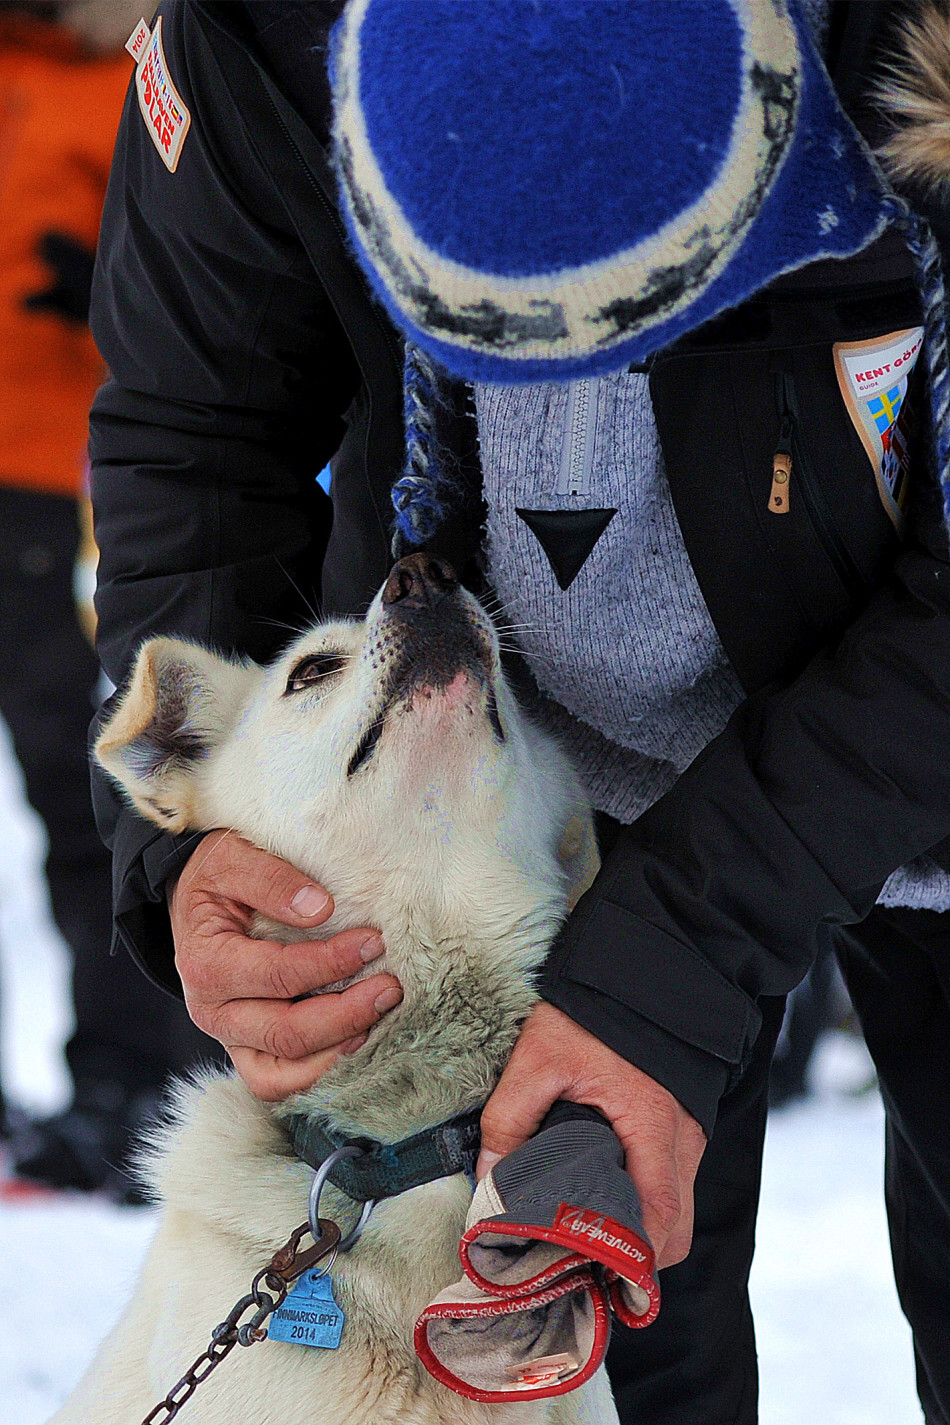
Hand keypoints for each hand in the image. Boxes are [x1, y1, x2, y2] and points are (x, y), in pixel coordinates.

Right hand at [170, 831, 402, 1100]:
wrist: (195, 900)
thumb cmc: (217, 877)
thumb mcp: (232, 858)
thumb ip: (271, 879)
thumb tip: (321, 909)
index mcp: (207, 964)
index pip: (279, 975)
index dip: (330, 963)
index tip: (374, 942)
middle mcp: (213, 1012)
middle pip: (286, 1033)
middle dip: (346, 1014)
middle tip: (391, 988)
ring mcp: (230, 1038)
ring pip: (284, 1071)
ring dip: (337, 1051)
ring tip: (381, 1020)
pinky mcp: (247, 1050)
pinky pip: (279, 1083)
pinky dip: (318, 1073)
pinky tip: (357, 1043)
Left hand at [477, 1003, 705, 1268]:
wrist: (635, 966)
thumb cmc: (590, 1009)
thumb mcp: (536, 1059)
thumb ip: (508, 1120)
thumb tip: (487, 1184)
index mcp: (652, 1123)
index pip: (660, 1216)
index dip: (634, 1258)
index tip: (596, 1277)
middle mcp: (683, 1134)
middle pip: (677, 1226)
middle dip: (638, 1256)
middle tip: (585, 1264)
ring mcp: (689, 1131)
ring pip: (678, 1206)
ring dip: (642, 1229)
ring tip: (587, 1234)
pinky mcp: (682, 1124)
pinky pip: (674, 1179)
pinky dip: (647, 1201)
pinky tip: (604, 1196)